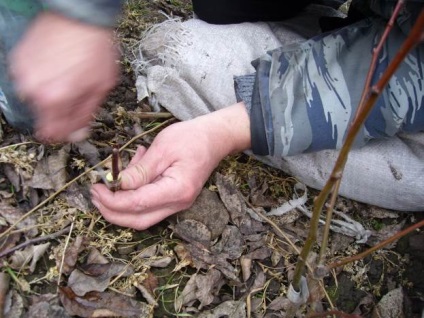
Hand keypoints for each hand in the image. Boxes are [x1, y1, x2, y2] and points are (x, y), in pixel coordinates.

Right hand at [9, 12, 118, 141]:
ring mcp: (22, 73)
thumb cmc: (95, 48)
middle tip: (77, 93)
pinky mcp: (18, 60)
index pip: (52, 134)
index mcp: (54, 99)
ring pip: (37, 98)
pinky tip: (57, 66)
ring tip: (68, 76)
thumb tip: (78, 134)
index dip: (65, 132)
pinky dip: (42, 78)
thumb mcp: (101, 87)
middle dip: (61, 110)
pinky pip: (30, 80)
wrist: (79, 15)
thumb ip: (86, 114)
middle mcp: (32, 89)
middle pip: (44, 116)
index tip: (73, 127)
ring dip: (51, 94)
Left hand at [90, 102, 250, 229]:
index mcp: (177, 190)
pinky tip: (133, 170)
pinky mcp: (174, 198)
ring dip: (121, 204)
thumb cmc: (191, 138)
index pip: (137, 204)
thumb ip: (140, 170)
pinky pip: (148, 205)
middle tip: (96, 194)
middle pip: (138, 220)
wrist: (215, 138)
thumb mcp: (162, 148)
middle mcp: (178, 203)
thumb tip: (116, 185)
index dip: (113, 200)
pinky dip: (134, 194)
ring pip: (142, 217)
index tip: (97, 187)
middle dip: (112, 211)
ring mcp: (177, 203)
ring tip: (115, 176)